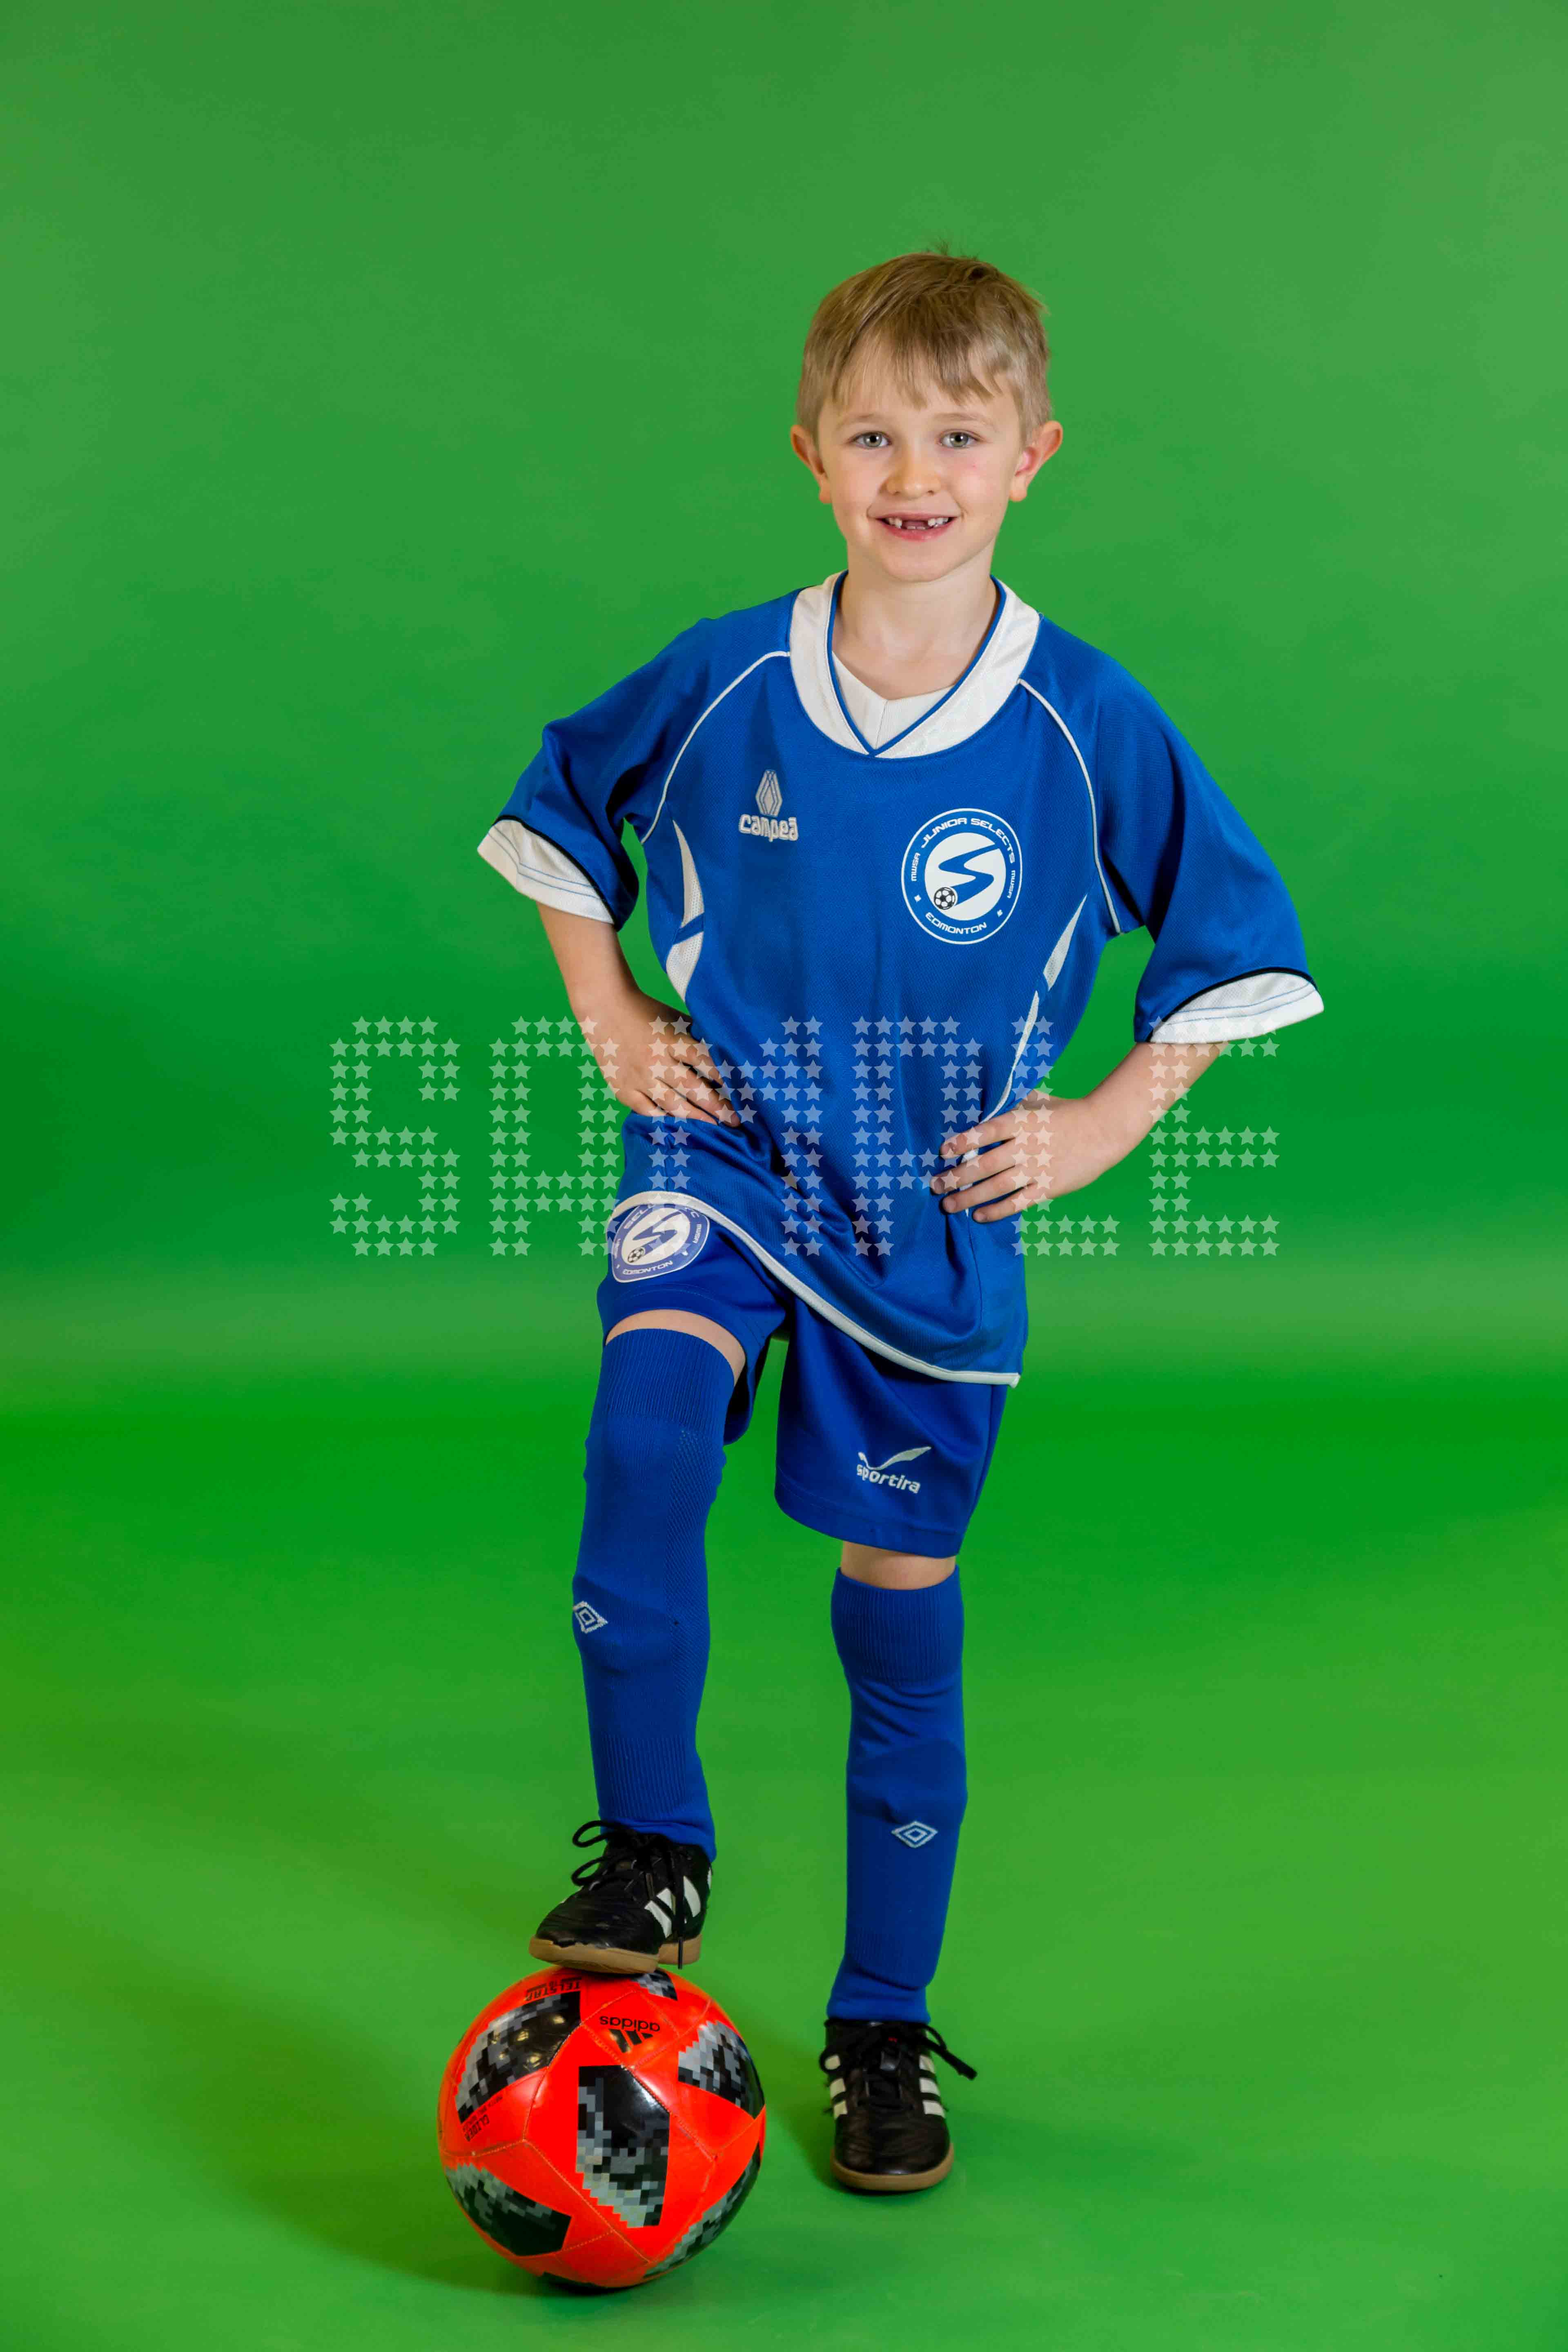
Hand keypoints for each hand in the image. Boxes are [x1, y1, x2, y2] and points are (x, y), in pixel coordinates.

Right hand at [581, 988, 740, 1126]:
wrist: (604, 1008)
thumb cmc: (646, 1011)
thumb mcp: (675, 1018)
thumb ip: (695, 1037)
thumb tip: (723, 1056)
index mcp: (671, 1039)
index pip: (703, 1061)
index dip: (723, 1078)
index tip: (742, 1092)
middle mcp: (656, 1061)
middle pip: (691, 1088)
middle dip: (716, 1106)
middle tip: (736, 1121)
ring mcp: (638, 1078)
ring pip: (671, 1104)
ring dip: (695, 1117)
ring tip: (714, 1127)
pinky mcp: (623, 1089)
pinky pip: (647, 1110)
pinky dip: (664, 1119)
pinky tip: (680, 1126)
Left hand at [929, 1092, 1115, 1220]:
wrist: (1103, 1129)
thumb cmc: (1067, 1113)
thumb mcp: (1037, 1102)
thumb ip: (1012, 1107)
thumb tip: (986, 1108)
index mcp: (1020, 1122)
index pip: (984, 1132)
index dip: (962, 1142)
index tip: (943, 1152)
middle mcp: (1024, 1146)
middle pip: (983, 1164)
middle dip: (956, 1176)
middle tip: (936, 1185)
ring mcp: (1036, 1168)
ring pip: (995, 1186)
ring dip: (969, 1197)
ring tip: (948, 1205)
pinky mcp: (1048, 1187)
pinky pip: (1017, 1202)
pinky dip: (997, 1210)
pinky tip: (978, 1216)